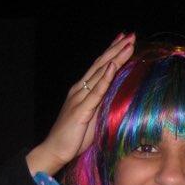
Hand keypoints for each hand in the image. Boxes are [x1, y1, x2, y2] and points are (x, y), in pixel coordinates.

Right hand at [26, 33, 135, 175]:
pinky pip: (95, 91)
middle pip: (101, 64)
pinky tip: (112, 66)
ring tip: (127, 44)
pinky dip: (105, 77)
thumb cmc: (74, 137)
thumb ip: (104, 106)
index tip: (124, 40)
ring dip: (115, 57)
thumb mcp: (94, 118)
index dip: (112, 53)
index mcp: (83, 91)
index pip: (100, 67)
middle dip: (116, 49)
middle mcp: (80, 90)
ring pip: (100, 73)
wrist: (55, 150)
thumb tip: (119, 99)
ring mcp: (80, 97)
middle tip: (130, 35)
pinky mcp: (81, 109)